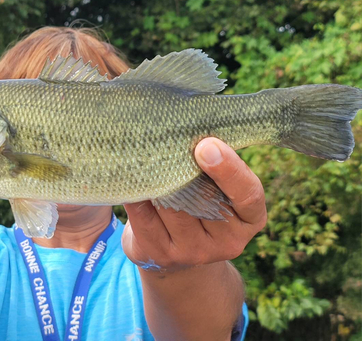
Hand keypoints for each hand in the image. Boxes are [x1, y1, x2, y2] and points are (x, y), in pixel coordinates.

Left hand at [122, 137, 266, 271]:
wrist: (178, 255)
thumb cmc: (201, 204)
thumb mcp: (220, 191)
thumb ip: (215, 165)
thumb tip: (195, 123)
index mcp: (250, 218)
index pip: (249, 194)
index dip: (229, 169)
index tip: (207, 144)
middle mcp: (227, 241)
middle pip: (203, 199)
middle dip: (182, 167)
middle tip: (164, 139)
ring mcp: (192, 252)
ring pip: (171, 208)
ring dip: (156, 179)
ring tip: (144, 152)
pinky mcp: (160, 254)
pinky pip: (143, 218)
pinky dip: (135, 194)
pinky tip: (130, 178)